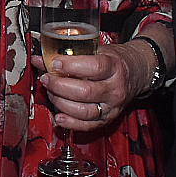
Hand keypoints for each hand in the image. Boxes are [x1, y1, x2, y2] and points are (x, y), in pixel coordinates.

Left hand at [37, 39, 152, 131]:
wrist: (134, 74)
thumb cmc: (113, 61)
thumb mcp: (96, 51)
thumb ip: (70, 55)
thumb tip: (41, 59)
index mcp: (115, 67)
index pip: (94, 67)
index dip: (71, 66)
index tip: (55, 63)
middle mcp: (115, 89)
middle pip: (85, 92)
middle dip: (59, 85)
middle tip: (47, 78)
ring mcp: (112, 106)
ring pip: (83, 111)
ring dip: (60, 102)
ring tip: (50, 92)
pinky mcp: (107, 119)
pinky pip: (86, 126)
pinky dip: (69, 123)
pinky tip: (58, 115)